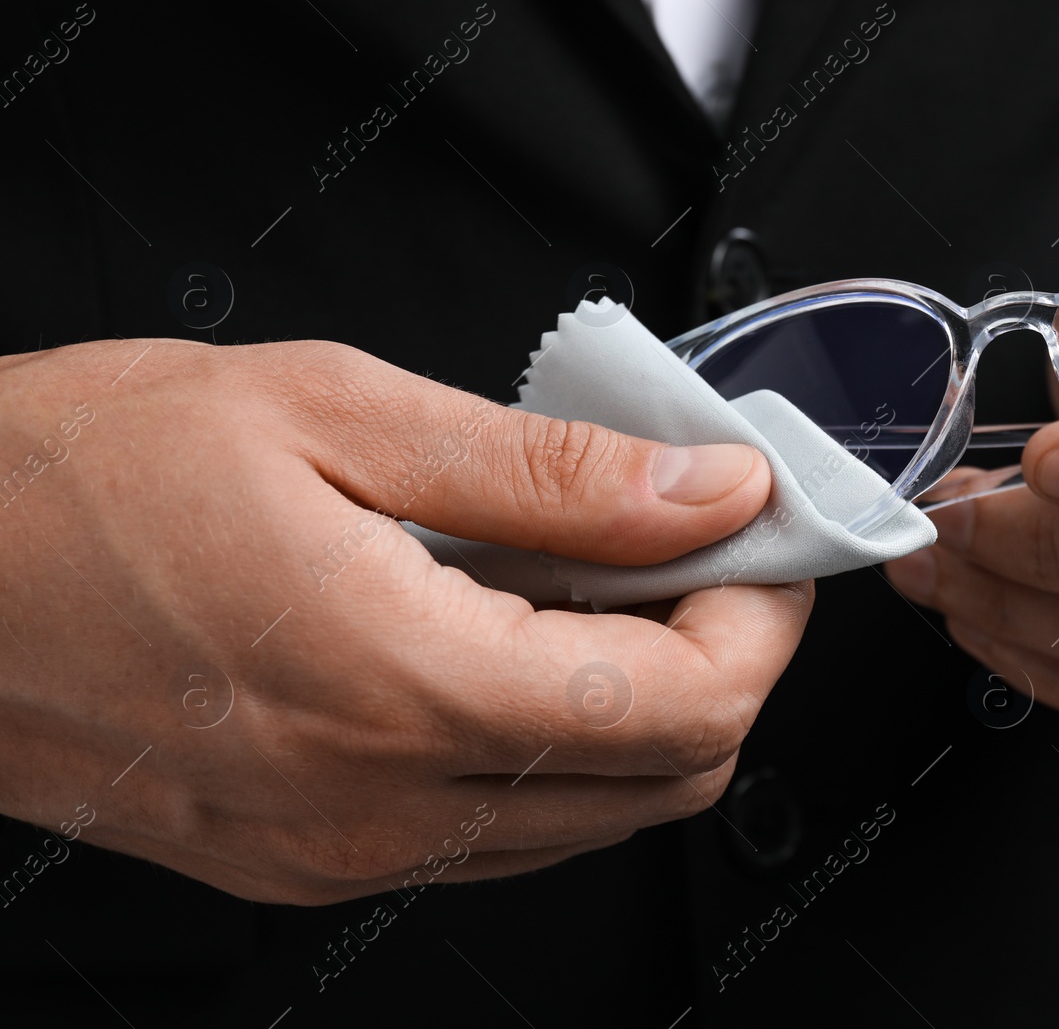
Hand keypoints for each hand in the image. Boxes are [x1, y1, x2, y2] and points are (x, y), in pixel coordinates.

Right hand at [0, 338, 811, 903]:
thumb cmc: (84, 480)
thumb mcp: (339, 415)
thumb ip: (555, 475)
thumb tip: (706, 492)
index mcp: (405, 684)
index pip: (689, 705)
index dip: (761, 617)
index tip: (754, 534)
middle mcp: (387, 803)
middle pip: (669, 777)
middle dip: (723, 657)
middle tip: (686, 545)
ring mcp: (351, 849)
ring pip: (597, 814)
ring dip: (642, 698)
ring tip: (587, 577)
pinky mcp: (316, 857)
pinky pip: (504, 825)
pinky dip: (554, 736)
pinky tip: (507, 637)